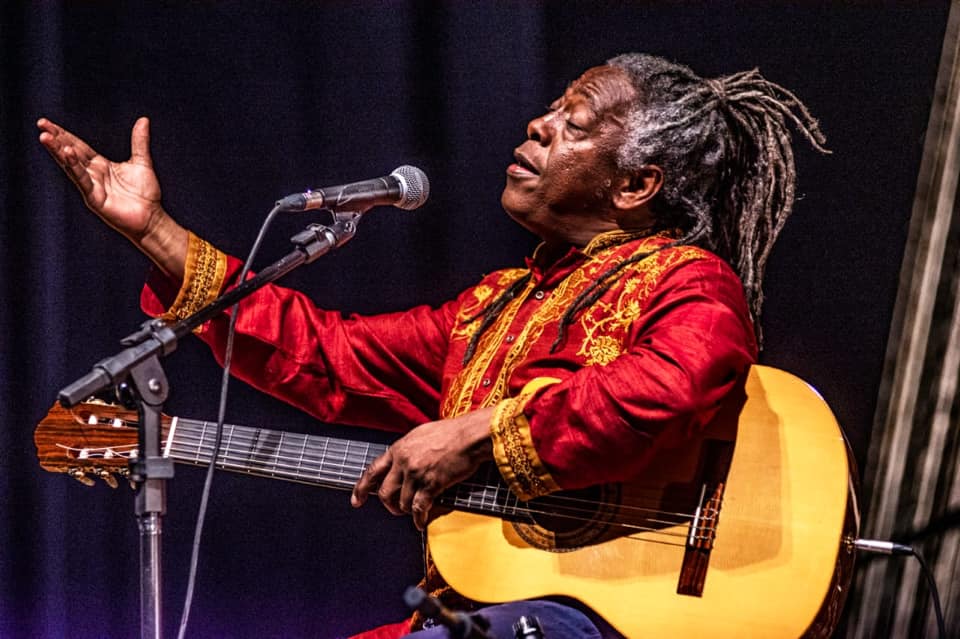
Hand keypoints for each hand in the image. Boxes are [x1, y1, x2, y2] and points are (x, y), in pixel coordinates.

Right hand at [37, 117, 187, 277]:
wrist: (151, 218)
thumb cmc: (146, 194)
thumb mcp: (142, 162)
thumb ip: (139, 142)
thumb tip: (143, 119)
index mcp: (100, 165)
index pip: (78, 145)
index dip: (64, 134)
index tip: (47, 122)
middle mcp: (92, 174)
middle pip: (71, 153)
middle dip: (56, 139)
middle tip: (41, 124)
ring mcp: (91, 186)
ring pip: (71, 165)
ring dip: (58, 151)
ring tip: (45, 136)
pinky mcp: (94, 198)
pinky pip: (82, 180)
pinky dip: (75, 167)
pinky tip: (66, 154)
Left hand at [351, 407, 494, 529]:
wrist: (469, 436)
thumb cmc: (450, 433)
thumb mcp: (420, 435)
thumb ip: (407, 449)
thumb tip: (400, 461)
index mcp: (399, 449)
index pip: (372, 471)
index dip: (362, 488)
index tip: (356, 501)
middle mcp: (403, 462)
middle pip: (385, 493)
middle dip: (388, 506)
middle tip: (395, 510)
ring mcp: (416, 474)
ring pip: (401, 502)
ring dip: (406, 511)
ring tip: (413, 513)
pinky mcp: (431, 484)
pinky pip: (418, 508)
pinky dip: (419, 519)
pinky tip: (421, 522)